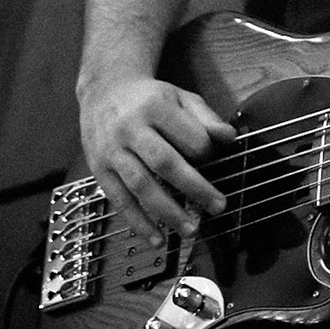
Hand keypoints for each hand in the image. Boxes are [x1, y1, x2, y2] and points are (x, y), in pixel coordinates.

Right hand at [77, 75, 235, 242]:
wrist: (104, 90)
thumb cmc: (149, 98)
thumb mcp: (180, 97)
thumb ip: (206, 118)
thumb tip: (230, 138)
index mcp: (156, 107)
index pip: (188, 136)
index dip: (206, 153)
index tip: (216, 163)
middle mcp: (131, 129)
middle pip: (165, 163)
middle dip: (194, 188)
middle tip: (218, 207)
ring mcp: (112, 151)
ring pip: (141, 185)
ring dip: (166, 212)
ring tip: (190, 230)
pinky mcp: (99, 169)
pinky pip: (119, 200)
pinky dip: (137, 222)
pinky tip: (156, 238)